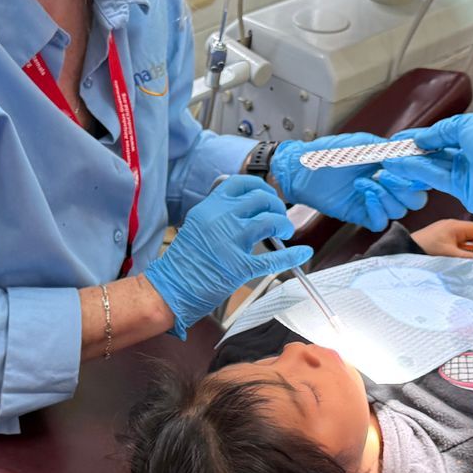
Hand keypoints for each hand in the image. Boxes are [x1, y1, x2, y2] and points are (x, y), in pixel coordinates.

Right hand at [143, 176, 312, 337]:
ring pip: (270, 221)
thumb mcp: (196, 225)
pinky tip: (303, 253)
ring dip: (283, 225)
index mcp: (209, 207)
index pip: (242, 183)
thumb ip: (218, 212)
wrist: (169, 288)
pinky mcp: (239, 266)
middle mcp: (220, 219)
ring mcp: (230, 242)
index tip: (268, 195)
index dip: (261, 187)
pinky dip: (293, 255)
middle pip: (261, 199)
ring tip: (284, 233)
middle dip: (277, 206)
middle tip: (279, 217)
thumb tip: (247, 206)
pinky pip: (273, 258)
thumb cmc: (183, 262)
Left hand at [271, 135, 428, 230]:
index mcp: (390, 167)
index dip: (418, 174)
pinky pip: (381, 222)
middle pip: (415, 199)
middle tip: (385, 174)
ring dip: (386, 195)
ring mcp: (374, 201)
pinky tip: (364, 194)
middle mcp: (386, 185)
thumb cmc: (327, 152)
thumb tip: (411, 151)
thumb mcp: (361, 144)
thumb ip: (388, 149)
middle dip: (404, 187)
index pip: (419, 177)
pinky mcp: (361, 214)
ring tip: (366, 181)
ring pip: (400, 210)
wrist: (302, 168)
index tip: (406, 165)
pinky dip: (377, 209)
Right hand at [378, 114, 472, 222]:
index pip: (441, 133)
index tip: (399, 138)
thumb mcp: (468, 126)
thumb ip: (441, 130)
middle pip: (435, 150)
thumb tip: (421, 138)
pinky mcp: (460, 189)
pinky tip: (403, 167)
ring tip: (390, 159)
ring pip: (432, 165)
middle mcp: (468, 152)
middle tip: (390, 150)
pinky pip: (435, 178)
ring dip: (412, 161)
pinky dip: (419, 172)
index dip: (420, 135)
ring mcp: (464, 171)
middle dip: (413, 149)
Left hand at [411, 217, 472, 257]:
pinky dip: (466, 252)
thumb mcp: (449, 254)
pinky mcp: (445, 241)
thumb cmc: (426, 248)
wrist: (406, 248)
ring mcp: (450, 234)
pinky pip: (460, 245)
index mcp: (456, 226)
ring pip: (468, 241)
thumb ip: (467, 257)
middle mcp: (454, 227)